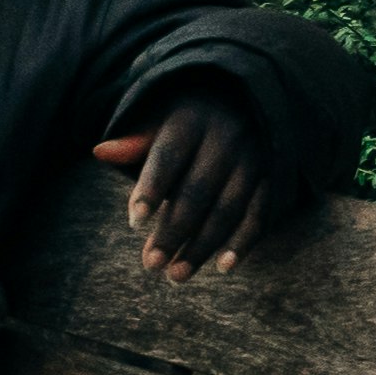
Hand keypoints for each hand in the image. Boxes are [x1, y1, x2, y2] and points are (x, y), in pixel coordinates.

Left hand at [95, 87, 276, 277]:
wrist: (249, 100)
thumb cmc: (190, 117)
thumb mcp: (162, 118)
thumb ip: (137, 141)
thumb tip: (100, 152)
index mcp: (191, 119)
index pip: (167, 157)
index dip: (150, 189)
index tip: (134, 223)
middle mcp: (227, 137)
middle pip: (196, 191)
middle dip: (172, 231)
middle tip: (150, 265)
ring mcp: (255, 157)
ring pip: (227, 208)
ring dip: (202, 246)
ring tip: (177, 274)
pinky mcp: (276, 175)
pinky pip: (260, 214)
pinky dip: (243, 242)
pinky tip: (224, 267)